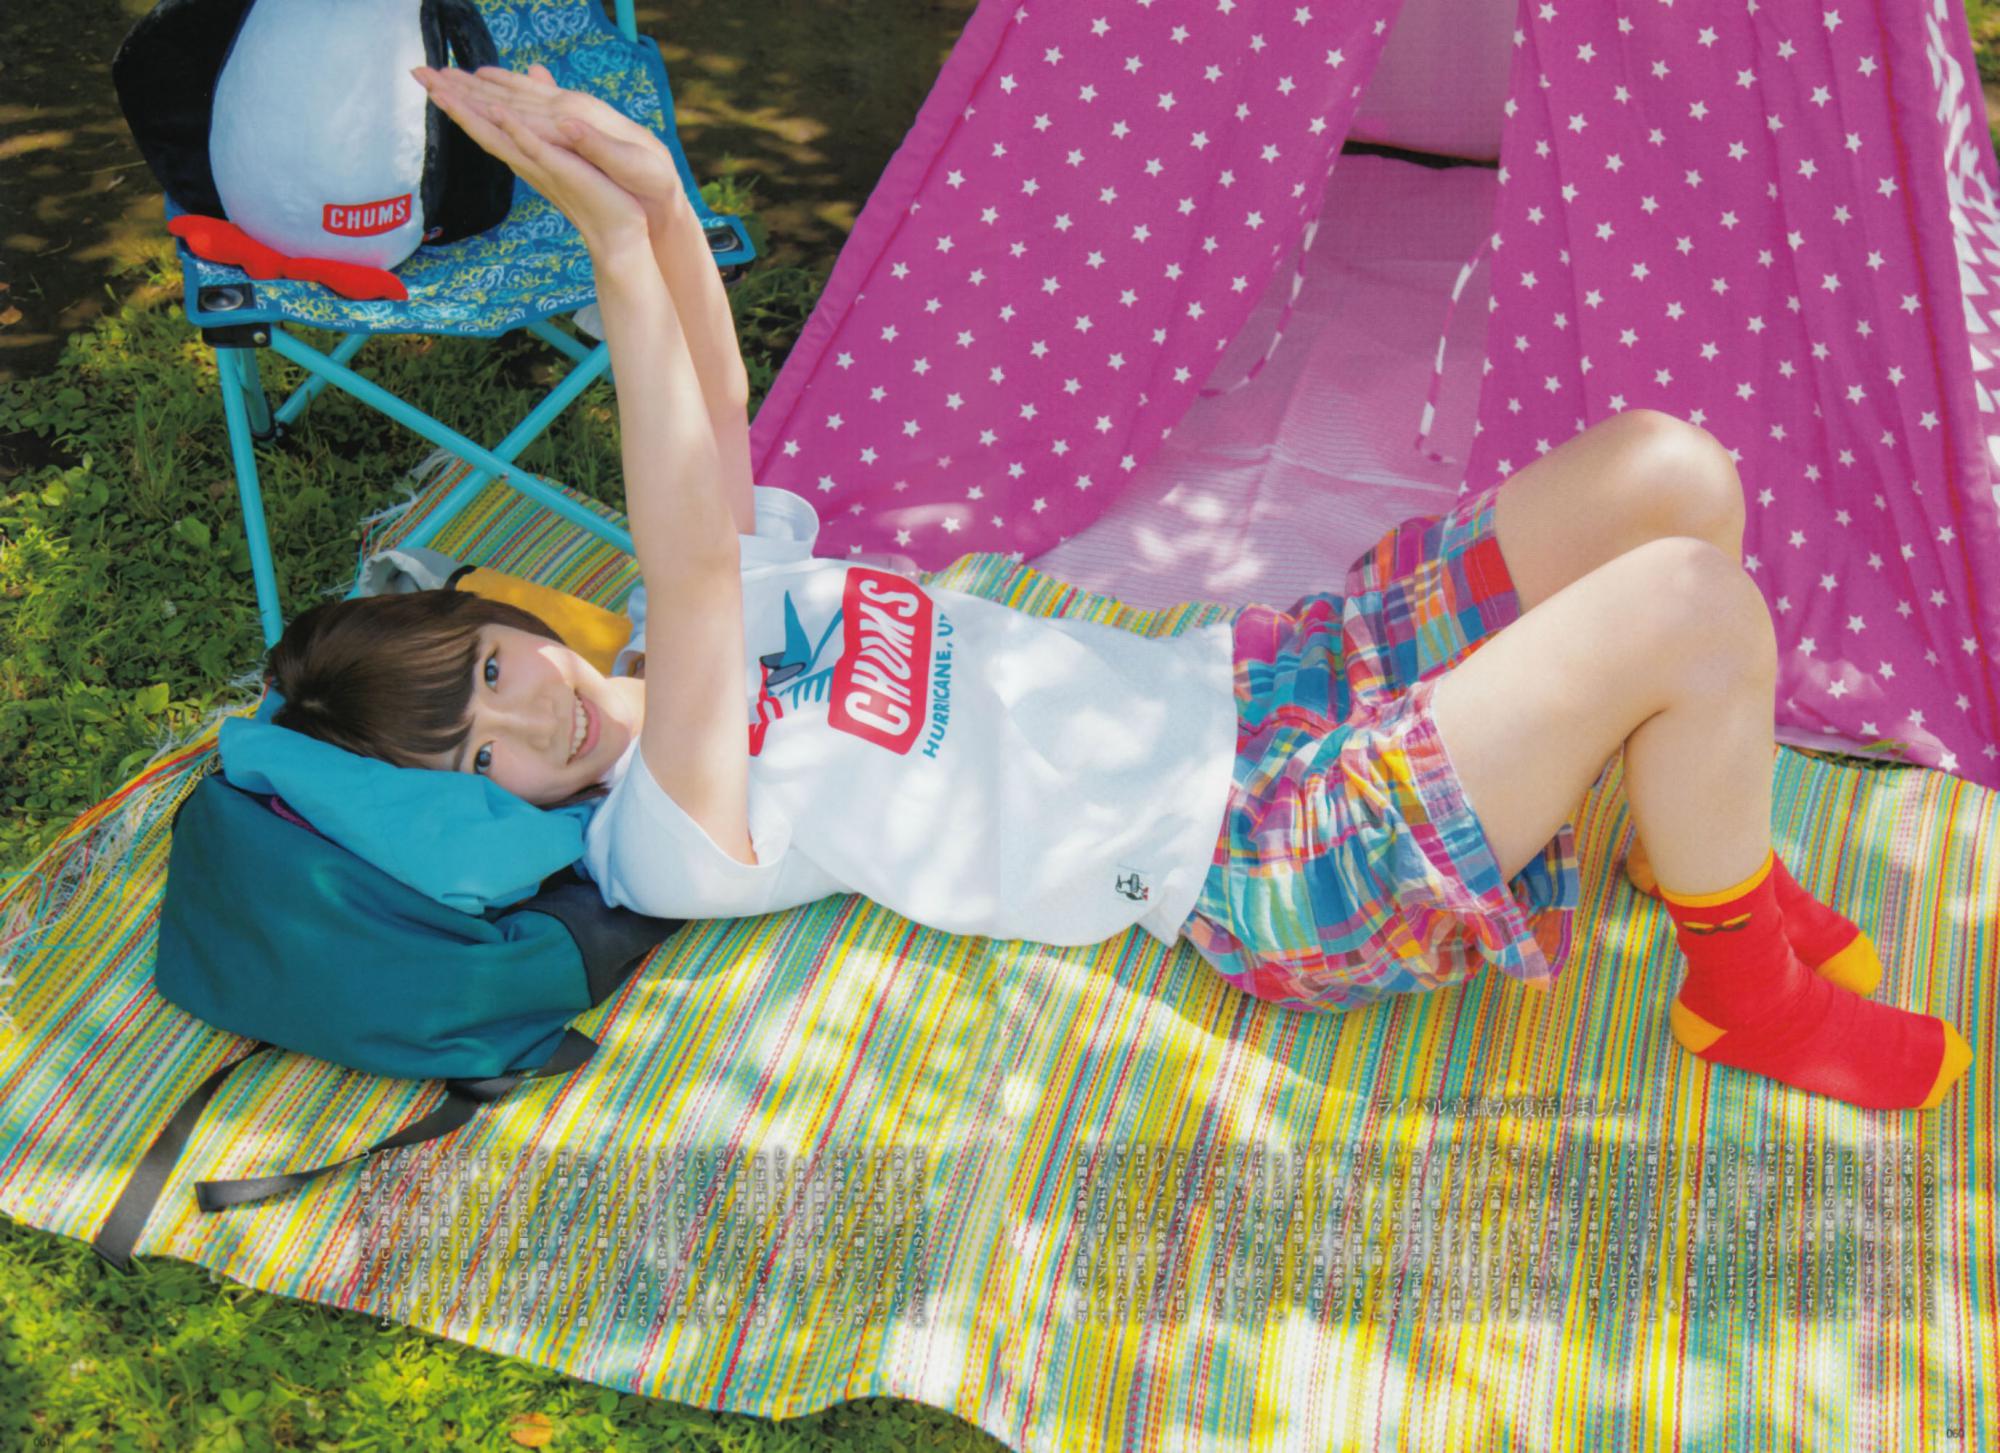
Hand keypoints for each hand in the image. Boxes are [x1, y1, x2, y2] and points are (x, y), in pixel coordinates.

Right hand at [412, 66, 650, 254]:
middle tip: (418, 73)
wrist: (622, 233)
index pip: (490, 120)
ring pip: (500, 135)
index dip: (462, 96)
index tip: (432, 75)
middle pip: (483, 124)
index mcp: (531, 150)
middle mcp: (529, 158)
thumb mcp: (575, 148)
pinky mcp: (565, 172)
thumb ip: (551, 119)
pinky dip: (517, 131)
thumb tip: (537, 80)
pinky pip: (536, 149)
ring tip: (441, 90)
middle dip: (451, 98)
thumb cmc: (602, 193)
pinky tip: (497, 114)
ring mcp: (544, 165)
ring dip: (471, 112)